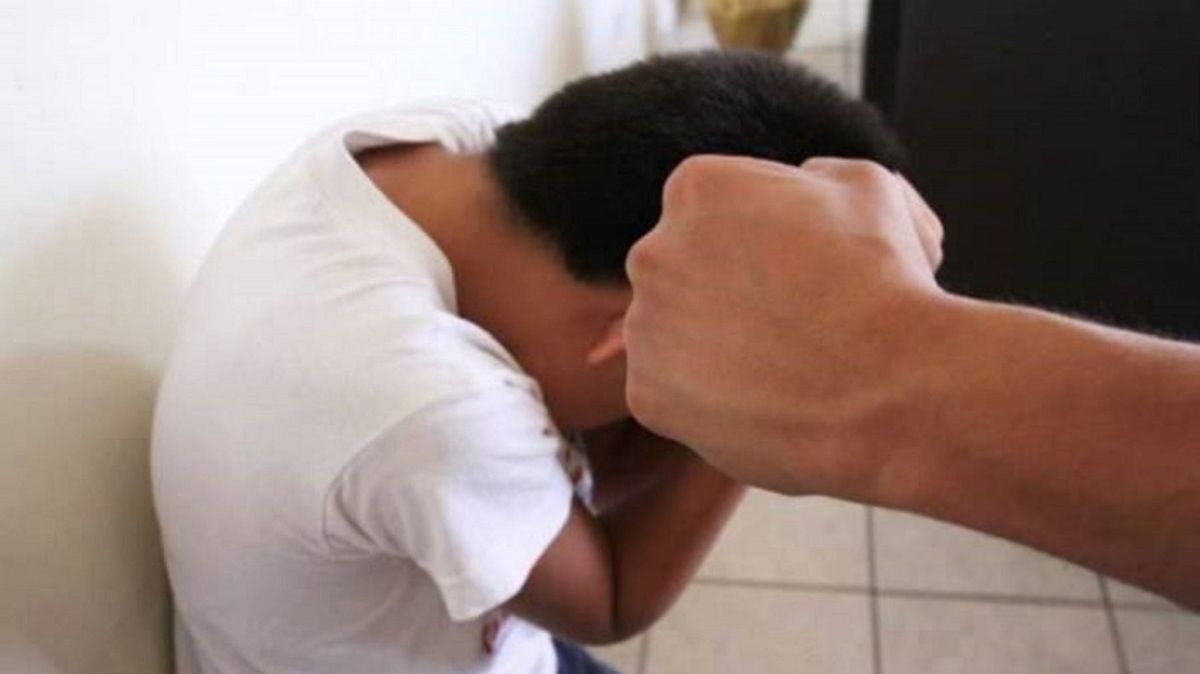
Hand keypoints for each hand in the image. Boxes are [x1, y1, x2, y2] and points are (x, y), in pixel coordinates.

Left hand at [623, 155, 947, 496]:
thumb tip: (801, 181)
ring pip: (672, 333)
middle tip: (788, 322)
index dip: (760, 241)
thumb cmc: (886, 281)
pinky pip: (670, 392)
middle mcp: (652, 252)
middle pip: (683, 270)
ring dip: (712, 345)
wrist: (891, 388)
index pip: (711, 210)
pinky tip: (760, 401)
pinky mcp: (646, 394)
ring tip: (780, 366)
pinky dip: (706, 400)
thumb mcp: (867, 186)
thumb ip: (815, 174)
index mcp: (694, 189)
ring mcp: (643, 327)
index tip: (797, 271)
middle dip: (726, 290)